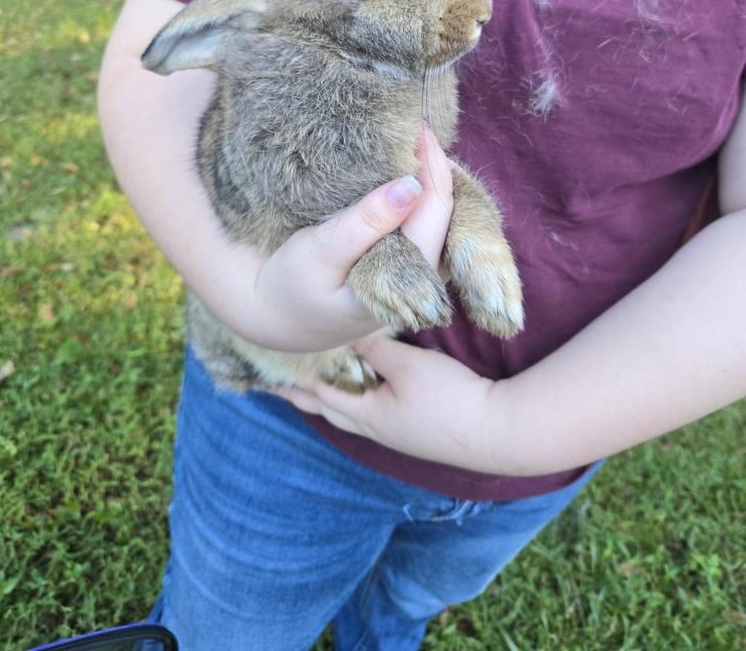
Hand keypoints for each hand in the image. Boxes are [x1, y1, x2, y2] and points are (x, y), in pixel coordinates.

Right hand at [250, 125, 453, 351]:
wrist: (272, 318)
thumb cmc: (290, 287)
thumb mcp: (320, 252)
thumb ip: (366, 222)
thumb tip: (411, 185)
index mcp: (407, 283)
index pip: (436, 215)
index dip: (433, 167)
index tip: (420, 128)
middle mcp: (420, 282)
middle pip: (446, 216)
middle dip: (436, 170)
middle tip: (418, 129)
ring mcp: (414, 275)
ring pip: (437, 221)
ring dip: (430, 182)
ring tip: (415, 145)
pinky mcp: (400, 266)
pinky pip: (421, 226)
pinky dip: (417, 198)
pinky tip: (407, 174)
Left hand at [272, 334, 499, 471]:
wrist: (497, 431)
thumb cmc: (448, 398)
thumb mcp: (407, 366)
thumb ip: (374, 349)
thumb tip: (345, 335)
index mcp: (366, 414)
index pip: (319, 393)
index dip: (295, 379)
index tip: (269, 370)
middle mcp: (375, 428)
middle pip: (330, 409)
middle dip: (304, 395)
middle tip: (279, 384)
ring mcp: (395, 432)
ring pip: (351, 414)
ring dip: (330, 399)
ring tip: (315, 387)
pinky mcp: (414, 430)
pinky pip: (372, 413)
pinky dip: (356, 400)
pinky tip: (364, 393)